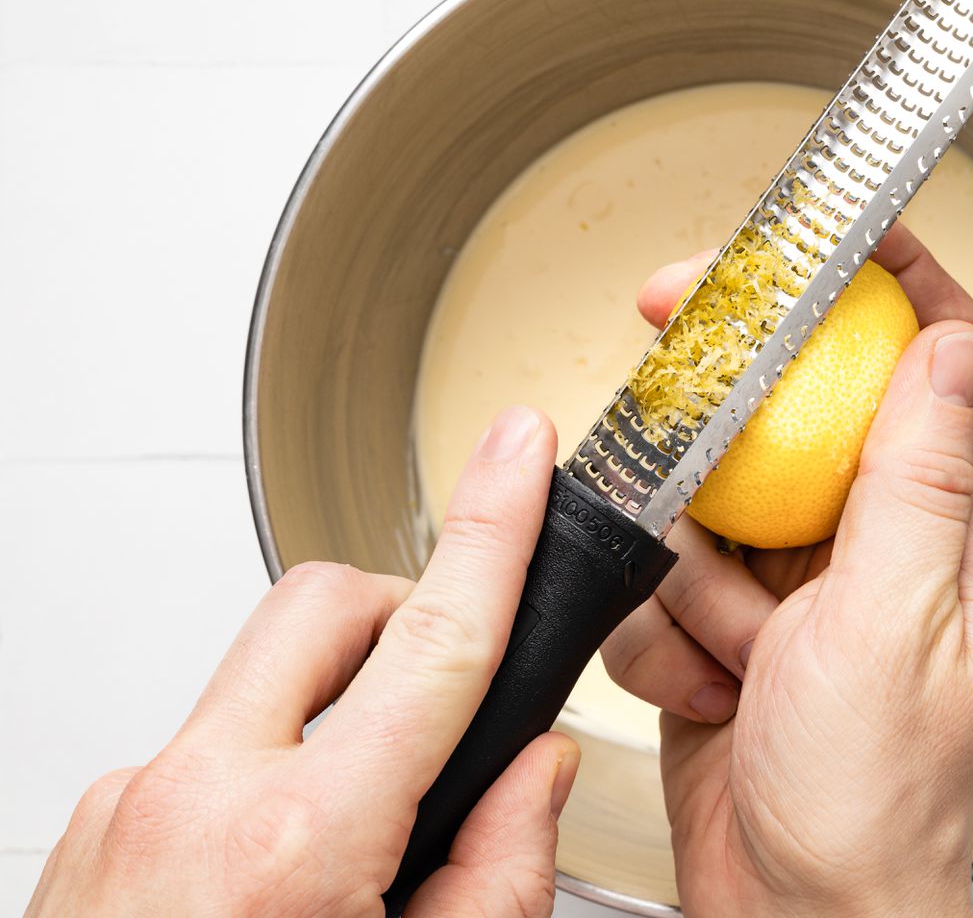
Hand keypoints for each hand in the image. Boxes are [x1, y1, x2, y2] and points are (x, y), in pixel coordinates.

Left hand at [27, 407, 576, 917]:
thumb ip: (498, 872)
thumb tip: (533, 769)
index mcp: (301, 846)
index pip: (432, 640)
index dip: (494, 525)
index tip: (519, 447)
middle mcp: (197, 799)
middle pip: (324, 605)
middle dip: (403, 607)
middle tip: (447, 687)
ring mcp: (128, 805)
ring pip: (264, 675)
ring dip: (335, 706)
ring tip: (360, 827)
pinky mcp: (94, 823)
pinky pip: (209, 743)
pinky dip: (271, 767)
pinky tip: (282, 871)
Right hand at [601, 223, 972, 916]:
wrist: (796, 915)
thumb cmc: (871, 801)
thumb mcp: (897, 621)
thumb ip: (917, 475)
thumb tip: (949, 345)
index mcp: (941, 527)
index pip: (938, 356)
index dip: (891, 277)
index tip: (831, 228)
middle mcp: (870, 544)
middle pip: (798, 404)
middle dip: (731, 406)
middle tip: (675, 364)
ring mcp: (793, 588)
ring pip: (708, 495)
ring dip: (694, 577)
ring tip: (738, 654)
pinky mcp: (726, 630)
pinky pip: (661, 581)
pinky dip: (665, 636)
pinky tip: (711, 692)